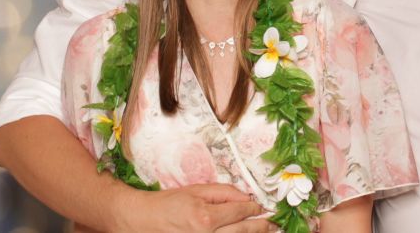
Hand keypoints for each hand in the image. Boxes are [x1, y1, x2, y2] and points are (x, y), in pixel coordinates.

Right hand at [112, 183, 271, 232]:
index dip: (255, 209)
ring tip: (268, 230)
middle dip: (262, 226)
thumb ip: (224, 193)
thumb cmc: (169, 204)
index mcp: (206, 218)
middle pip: (244, 231)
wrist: (145, 221)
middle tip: (274, 222)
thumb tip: (247, 197)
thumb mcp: (196, 191)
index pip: (241, 212)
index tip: (262, 206)